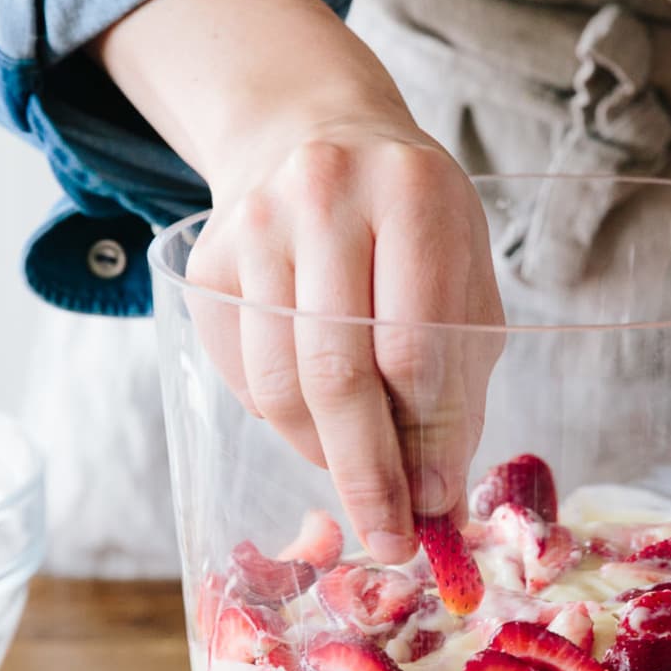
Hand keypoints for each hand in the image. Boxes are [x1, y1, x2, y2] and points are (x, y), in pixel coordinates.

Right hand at [190, 117, 499, 564]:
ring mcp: (254, 225)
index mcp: (413, 196)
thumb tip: (436, 495)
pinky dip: (285, 422)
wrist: (317, 132)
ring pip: (279, 383)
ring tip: (364, 484)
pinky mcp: (206, 261)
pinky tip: (321, 425)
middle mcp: (325, 198)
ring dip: (324, 456)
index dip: (427, 440)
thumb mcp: (464, 279)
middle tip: (391, 538)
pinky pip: (243, 374)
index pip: (414, 348)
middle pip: (338, 373)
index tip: (436, 503)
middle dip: (368, 474)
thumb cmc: (413, 226)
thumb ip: (459, 380)